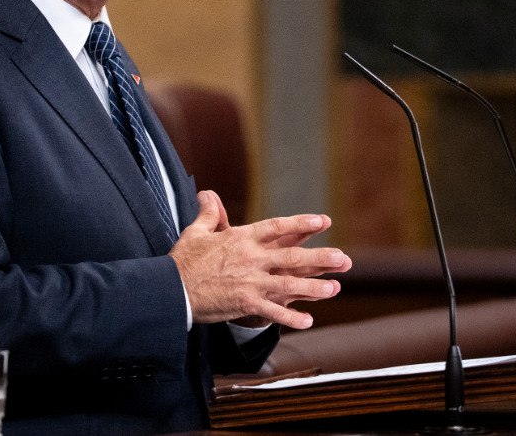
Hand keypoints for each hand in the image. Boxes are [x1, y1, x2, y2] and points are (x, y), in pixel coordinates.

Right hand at [169, 190, 352, 329]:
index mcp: (241, 238)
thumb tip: (207, 194)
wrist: (172, 289)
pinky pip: (274, 312)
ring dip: (314, 287)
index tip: (323, 221)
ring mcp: (251, 282)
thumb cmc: (182, 260)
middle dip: (320, 258)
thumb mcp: (196, 232)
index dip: (301, 223)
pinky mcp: (246, 303)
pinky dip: (292, 318)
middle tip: (343, 259)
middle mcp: (251, 258)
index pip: (277, 227)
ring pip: (290, 284)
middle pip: (292, 256)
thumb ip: (209, 214)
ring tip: (335, 289)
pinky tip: (308, 321)